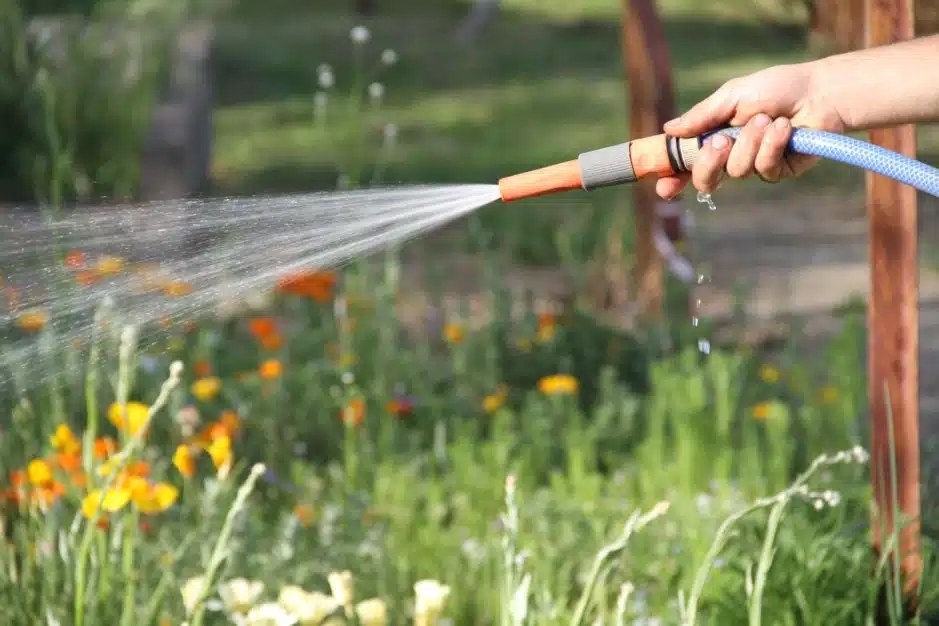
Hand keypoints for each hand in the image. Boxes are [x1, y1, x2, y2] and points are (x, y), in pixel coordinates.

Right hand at [656, 63, 846, 199]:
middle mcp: (731, 156)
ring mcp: (754, 166)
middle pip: (705, 180)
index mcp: (714, 138)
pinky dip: (772, 146)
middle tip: (720, 142)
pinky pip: (764, 169)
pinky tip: (784, 128)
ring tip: (767, 119)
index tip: (665, 186)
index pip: (687, 165)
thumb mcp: (733, 95)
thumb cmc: (776, 88)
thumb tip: (668, 129)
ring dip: (750, 142)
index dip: (673, 179)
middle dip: (708, 163)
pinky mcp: (779, 171)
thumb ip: (702, 116)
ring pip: (736, 171)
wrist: (818, 92)